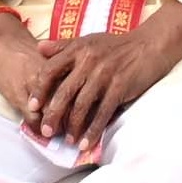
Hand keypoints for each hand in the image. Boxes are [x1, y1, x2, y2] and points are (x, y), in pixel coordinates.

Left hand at [21, 15, 181, 148]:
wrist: (149, 45)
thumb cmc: (116, 45)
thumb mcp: (88, 40)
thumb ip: (63, 46)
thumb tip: (38, 49)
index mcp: (78, 49)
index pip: (50, 70)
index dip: (39, 90)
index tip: (32, 107)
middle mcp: (88, 61)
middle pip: (64, 92)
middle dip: (53, 115)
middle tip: (46, 132)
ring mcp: (104, 75)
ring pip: (82, 106)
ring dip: (73, 127)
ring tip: (68, 141)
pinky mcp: (120, 87)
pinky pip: (102, 113)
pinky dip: (93, 130)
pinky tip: (86, 142)